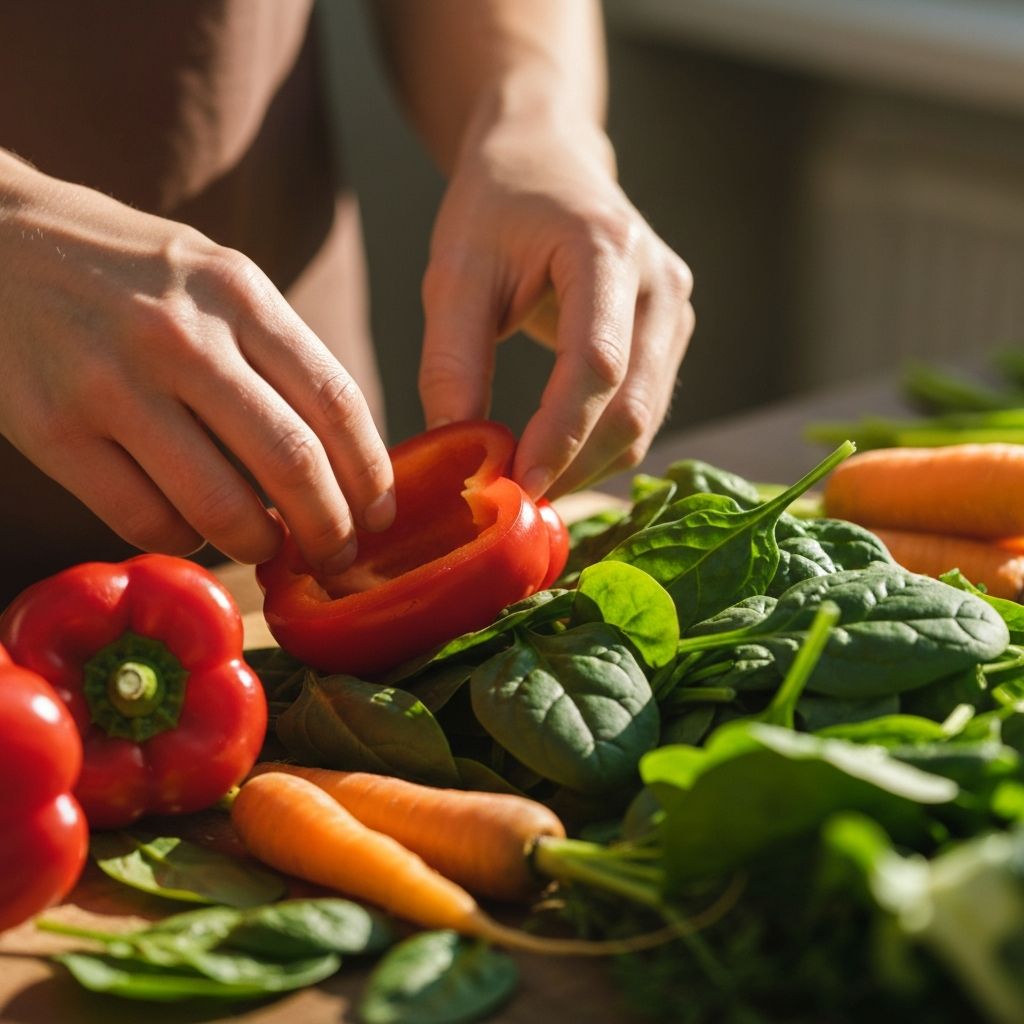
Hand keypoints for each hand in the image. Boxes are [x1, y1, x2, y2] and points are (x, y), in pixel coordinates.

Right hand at [0, 154, 393, 576]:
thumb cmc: (125, 271)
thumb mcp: (214, 279)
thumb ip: (276, 353)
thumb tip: (340, 454)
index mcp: (236, 292)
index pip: (336, 401)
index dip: (370, 473)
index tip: (379, 514)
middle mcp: (181, 336)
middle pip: (292, 462)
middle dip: (330, 528)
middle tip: (338, 556)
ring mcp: (112, 383)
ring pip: (222, 506)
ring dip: (260, 546)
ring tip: (269, 549)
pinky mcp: (53, 429)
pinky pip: (145, 519)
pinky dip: (185, 540)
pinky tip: (192, 528)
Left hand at [418, 116, 693, 498]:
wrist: (547, 159)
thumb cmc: (496, 205)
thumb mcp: (456, 271)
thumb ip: (452, 359)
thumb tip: (455, 448)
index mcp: (607, 250)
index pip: (596, 362)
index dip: (559, 435)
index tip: (515, 485)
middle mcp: (660, 284)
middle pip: (631, 405)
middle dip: (572, 465)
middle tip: (512, 504)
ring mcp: (675, 312)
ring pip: (643, 421)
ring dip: (587, 467)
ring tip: (525, 487)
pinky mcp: (671, 337)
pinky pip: (643, 413)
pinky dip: (599, 449)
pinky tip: (553, 461)